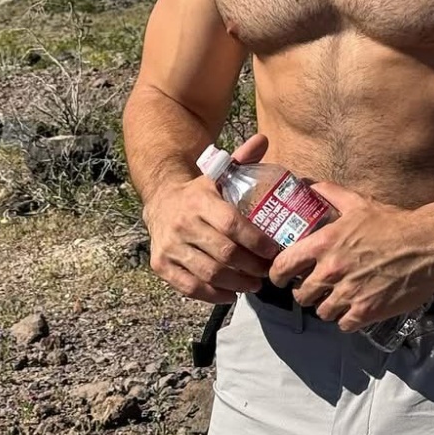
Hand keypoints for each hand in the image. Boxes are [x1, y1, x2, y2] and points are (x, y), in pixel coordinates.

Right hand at [145, 132, 276, 303]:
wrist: (160, 201)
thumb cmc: (200, 192)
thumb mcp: (218, 174)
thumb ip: (241, 160)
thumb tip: (264, 140)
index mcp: (200, 200)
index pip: (232, 225)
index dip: (256, 241)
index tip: (273, 251)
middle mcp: (182, 223)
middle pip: (224, 253)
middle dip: (251, 267)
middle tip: (267, 272)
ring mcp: (170, 245)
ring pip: (208, 273)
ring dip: (236, 283)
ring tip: (253, 285)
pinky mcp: (160, 264)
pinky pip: (189, 286)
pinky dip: (212, 295)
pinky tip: (230, 294)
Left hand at [267, 183, 433, 330]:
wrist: (429, 244)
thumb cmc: (393, 223)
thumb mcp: (358, 203)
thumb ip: (330, 194)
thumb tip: (309, 184)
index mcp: (324, 244)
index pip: (283, 266)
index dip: (278, 274)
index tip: (282, 277)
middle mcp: (332, 271)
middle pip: (301, 295)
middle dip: (306, 292)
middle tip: (317, 288)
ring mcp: (349, 294)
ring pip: (322, 312)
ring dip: (328, 306)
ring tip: (338, 298)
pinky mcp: (367, 312)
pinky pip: (344, 324)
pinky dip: (348, 319)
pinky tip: (356, 308)